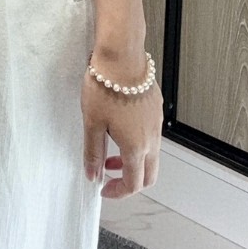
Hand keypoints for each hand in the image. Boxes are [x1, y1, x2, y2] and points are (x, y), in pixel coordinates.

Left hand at [81, 47, 163, 198]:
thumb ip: (93, 152)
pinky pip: (152, 135)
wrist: (122, 56)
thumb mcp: (91, 123)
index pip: (133, 183)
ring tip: (109, 147)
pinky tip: (119, 127)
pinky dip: (138, 142)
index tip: (104, 189)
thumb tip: (92, 174)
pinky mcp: (155, 108)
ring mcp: (156, 123)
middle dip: (129, 181)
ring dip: (133, 160)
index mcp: (136, 146)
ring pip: (152, 154)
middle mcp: (152, 138)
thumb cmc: (105, 86)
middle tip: (108, 174)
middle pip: (149, 174)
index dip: (118, 192)